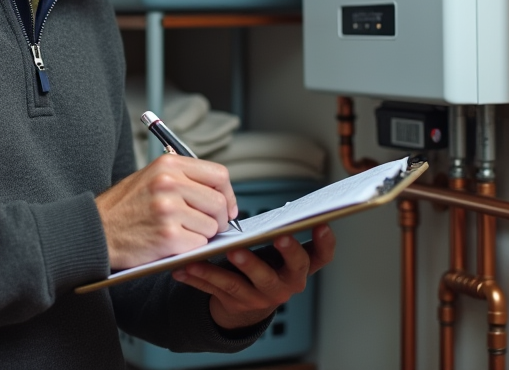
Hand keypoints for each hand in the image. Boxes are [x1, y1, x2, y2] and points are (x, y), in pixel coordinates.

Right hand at [95, 154, 238, 268]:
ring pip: (211, 226)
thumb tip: (218, 193)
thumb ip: (183, 179)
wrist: (94, 231)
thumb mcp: (150, 178)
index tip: (226, 207)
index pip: (219, 175)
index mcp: (168, 164)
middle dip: (220, 219)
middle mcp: (169, 183)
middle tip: (209, 227)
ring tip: (181, 233)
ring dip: (202, 235)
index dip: (228, 194)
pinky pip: (198, 244)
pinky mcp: (167, 236)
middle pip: (219, 202)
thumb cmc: (123, 208)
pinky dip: (190, 248)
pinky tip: (172, 244)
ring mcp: (168, 210)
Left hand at [171, 224, 335, 330]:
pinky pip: (214, 290)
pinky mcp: (236, 304)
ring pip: (241, 283)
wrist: (247, 304)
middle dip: (278, 255)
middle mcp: (285, 285)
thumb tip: (278, 205)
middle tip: (275, 237)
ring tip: (207, 256)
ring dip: (221, 270)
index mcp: (299, 268)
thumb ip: (278, 230)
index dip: (325, 242)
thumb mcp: (278, 250)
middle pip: (285, 272)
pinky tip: (183, 268)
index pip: (321, 257)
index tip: (321, 224)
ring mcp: (260, 297)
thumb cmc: (265, 264)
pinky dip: (197, 278)